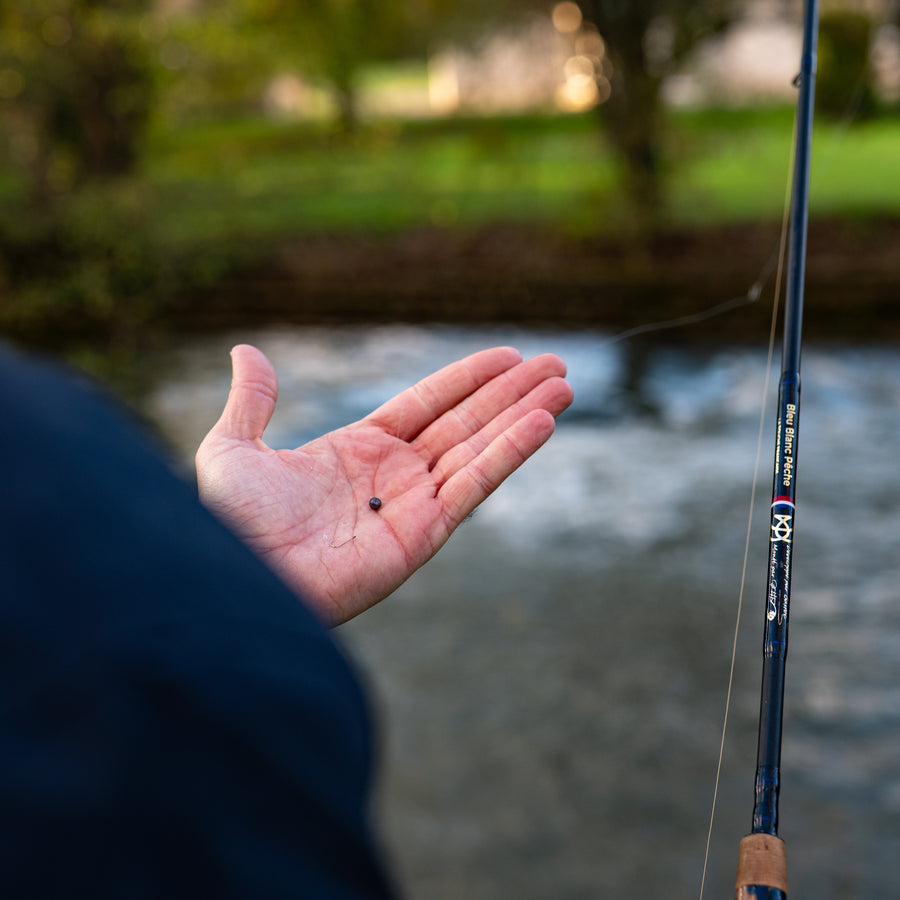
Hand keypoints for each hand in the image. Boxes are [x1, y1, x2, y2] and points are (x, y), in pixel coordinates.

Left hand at [196, 344, 572, 625]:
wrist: (241, 578)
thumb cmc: (231, 523)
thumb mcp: (232, 449)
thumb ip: (253, 401)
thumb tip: (247, 351)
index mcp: (359, 450)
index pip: (427, 404)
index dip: (468, 379)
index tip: (508, 356)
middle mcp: (394, 476)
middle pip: (465, 422)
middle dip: (511, 393)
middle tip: (556, 367)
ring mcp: (413, 505)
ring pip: (480, 449)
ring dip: (523, 417)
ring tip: (562, 387)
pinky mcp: (425, 535)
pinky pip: (474, 486)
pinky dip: (508, 455)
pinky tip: (541, 424)